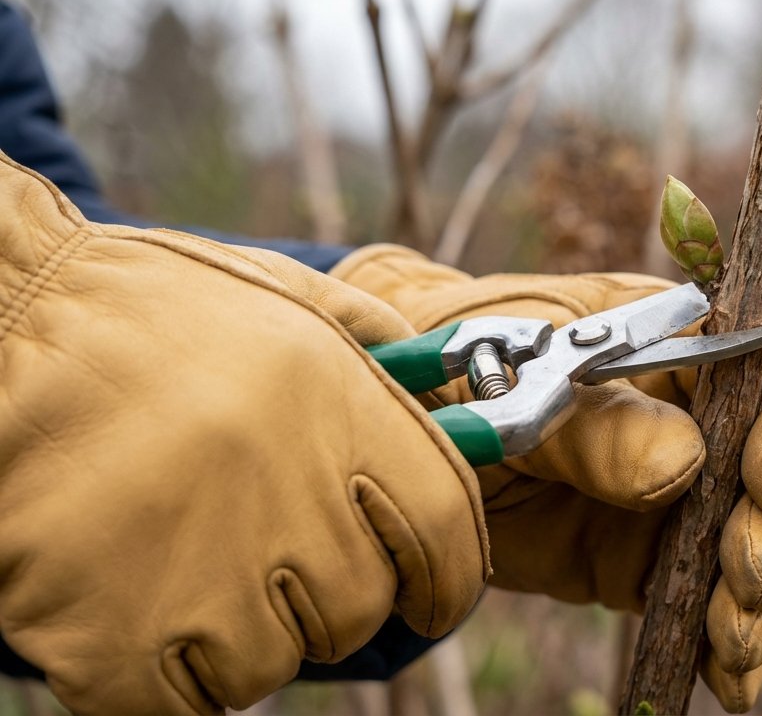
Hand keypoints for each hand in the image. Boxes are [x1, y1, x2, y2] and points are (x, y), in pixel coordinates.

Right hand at [0, 156, 487, 713]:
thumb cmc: (137, 309)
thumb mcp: (277, 294)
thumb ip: (370, 339)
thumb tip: (444, 382)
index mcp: (339, 411)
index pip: (445, 532)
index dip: (450, 578)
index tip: (433, 593)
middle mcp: (286, 496)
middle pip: (356, 610)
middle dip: (327, 597)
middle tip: (269, 556)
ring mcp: (198, 575)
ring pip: (269, 665)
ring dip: (240, 636)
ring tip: (186, 567)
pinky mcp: (106, 637)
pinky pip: (175, 706)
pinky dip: (160, 679)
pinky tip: (133, 611)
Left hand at [332, 244, 761, 711]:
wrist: (412, 425)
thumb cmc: (464, 369)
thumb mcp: (512, 382)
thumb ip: (592, 423)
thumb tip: (681, 465)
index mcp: (680, 342)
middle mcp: (702, 417)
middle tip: (746, 580)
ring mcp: (685, 493)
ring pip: (761, 545)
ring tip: (733, 644)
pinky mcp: (652, 560)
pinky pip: (708, 602)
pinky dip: (728, 648)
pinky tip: (732, 685)